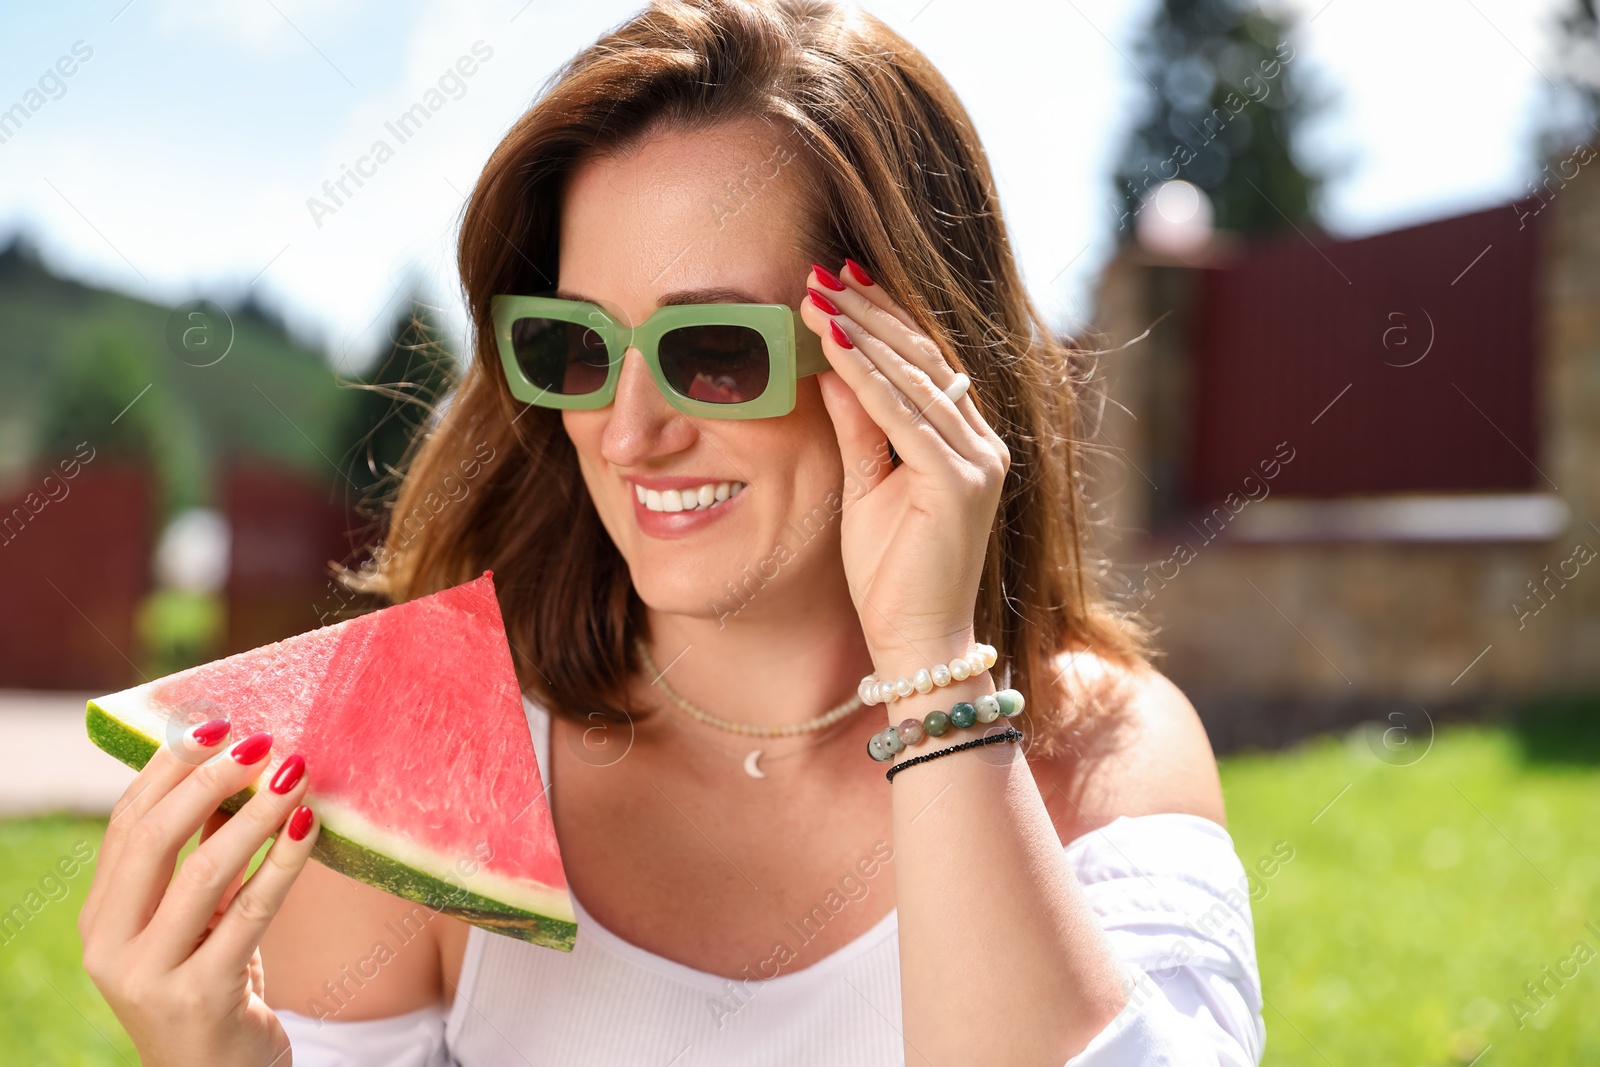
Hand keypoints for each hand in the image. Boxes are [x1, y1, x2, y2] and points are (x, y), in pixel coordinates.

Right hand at [79, 724, 318, 1066]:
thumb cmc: (216, 986)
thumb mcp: (198, 922)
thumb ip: (202, 860)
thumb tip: (240, 771)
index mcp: (101, 919)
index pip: (127, 824)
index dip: (169, 768)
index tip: (216, 723)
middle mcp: (110, 947)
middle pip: (153, 839)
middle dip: (207, 781)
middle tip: (260, 742)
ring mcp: (148, 976)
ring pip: (202, 872)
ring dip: (255, 814)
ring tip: (296, 772)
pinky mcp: (199, 998)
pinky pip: (251, 913)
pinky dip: (284, 863)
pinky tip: (309, 827)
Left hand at [799, 261, 1009, 672]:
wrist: (916, 643)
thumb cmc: (891, 573)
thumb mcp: (867, 484)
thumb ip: (859, 425)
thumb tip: (833, 364)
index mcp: (965, 442)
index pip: (924, 362)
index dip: (882, 317)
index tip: (837, 280)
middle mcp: (981, 444)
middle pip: (923, 358)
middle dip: (870, 310)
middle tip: (822, 270)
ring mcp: (977, 461)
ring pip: (915, 378)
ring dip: (863, 331)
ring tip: (818, 294)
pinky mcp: (960, 483)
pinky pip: (905, 417)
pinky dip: (866, 377)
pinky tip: (834, 343)